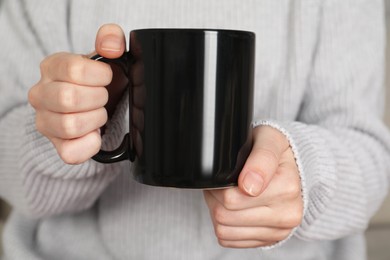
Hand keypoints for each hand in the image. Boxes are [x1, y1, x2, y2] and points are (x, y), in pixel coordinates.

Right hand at [28, 24, 126, 163]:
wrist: (93, 106)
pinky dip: (91, 144)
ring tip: (98, 113)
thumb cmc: (97, 81)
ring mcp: (45, 122)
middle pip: (69, 98)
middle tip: (103, 97)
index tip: (107, 78)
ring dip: (96, 119)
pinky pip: (71, 152)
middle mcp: (41, 94)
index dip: (100, 76)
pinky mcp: (56, 145)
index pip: (73, 69)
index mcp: (52, 67)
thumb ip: (111, 40)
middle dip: (98, 98)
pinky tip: (95, 133)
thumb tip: (111, 45)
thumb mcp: (106, 56)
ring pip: (70, 125)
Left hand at [204, 126, 302, 247]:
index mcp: (287, 188)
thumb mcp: (269, 140)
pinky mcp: (269, 240)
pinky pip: (230, 240)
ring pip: (224, 231)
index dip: (218, 185)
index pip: (232, 198)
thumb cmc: (277, 150)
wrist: (294, 168)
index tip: (226, 174)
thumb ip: (261, 158)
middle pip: (225, 216)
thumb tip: (249, 186)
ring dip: (218, 212)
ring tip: (228, 194)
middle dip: (215, 198)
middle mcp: (287, 214)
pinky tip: (234, 209)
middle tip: (223, 183)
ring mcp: (279, 231)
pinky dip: (225, 226)